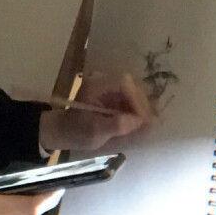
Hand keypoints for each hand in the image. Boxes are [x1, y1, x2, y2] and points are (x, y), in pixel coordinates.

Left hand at [39, 72, 153, 151]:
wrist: (66, 132)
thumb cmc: (77, 132)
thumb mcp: (95, 132)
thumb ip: (116, 125)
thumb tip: (138, 121)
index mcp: (96, 86)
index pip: (123, 84)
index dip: (136, 100)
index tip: (142, 119)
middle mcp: (104, 82)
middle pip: (131, 87)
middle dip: (141, 104)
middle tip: (149, 123)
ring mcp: (109, 89)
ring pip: (133, 93)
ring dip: (141, 108)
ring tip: (147, 125)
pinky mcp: (113, 97)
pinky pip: (130, 100)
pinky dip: (136, 111)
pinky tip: (140, 124)